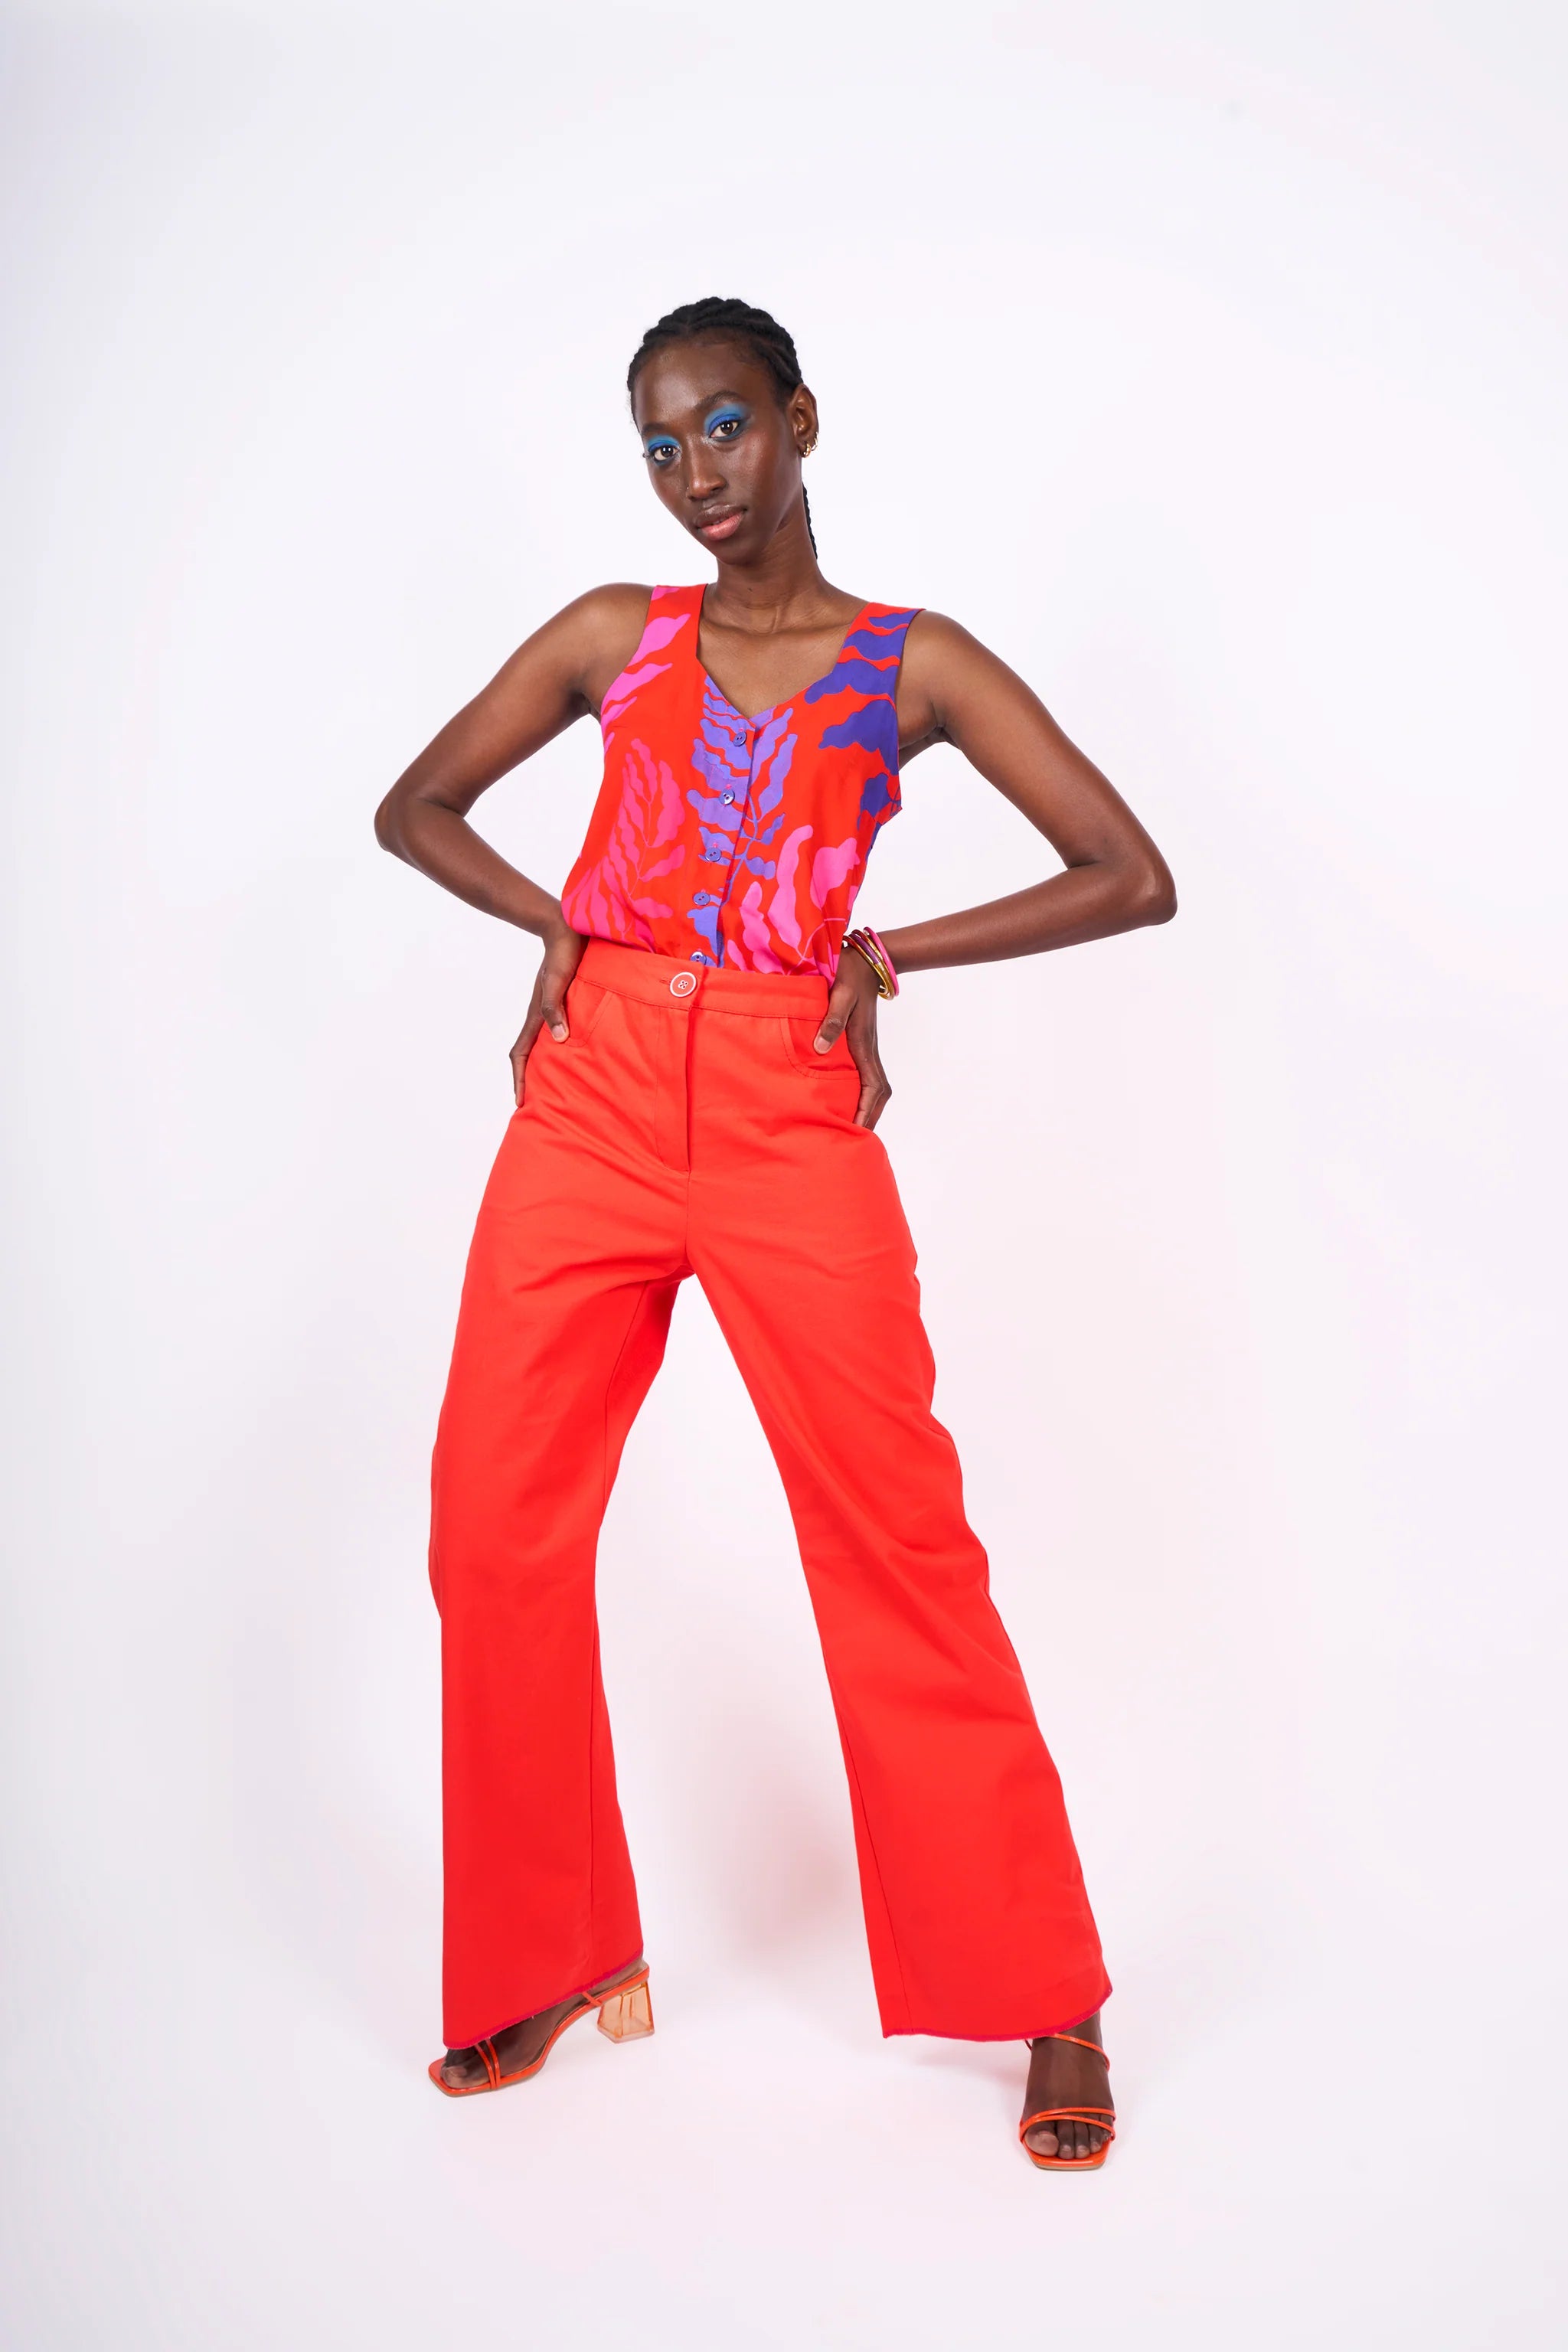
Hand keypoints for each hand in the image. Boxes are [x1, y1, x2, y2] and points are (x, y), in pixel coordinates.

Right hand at [510, 921, 587, 1105]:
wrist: (568, 931)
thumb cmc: (563, 956)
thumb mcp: (558, 982)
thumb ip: (555, 1008)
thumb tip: (559, 1039)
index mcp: (536, 1016)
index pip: (520, 1053)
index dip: (519, 1078)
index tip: (520, 1101)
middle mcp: (541, 1018)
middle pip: (529, 1055)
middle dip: (529, 1079)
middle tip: (536, 1103)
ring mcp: (551, 1011)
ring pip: (543, 1046)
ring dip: (544, 1066)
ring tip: (554, 1086)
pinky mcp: (563, 1004)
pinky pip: (558, 1033)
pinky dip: (560, 1049)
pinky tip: (573, 1056)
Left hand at [815, 946, 890, 1129]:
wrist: (866, 959)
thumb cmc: (850, 974)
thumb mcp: (839, 995)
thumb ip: (832, 1021)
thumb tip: (820, 1049)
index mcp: (864, 1043)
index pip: (873, 1086)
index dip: (866, 1110)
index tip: (857, 1130)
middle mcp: (868, 1049)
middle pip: (878, 1092)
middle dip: (870, 1116)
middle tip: (855, 1139)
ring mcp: (866, 1046)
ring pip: (874, 1084)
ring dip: (867, 1106)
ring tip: (851, 1126)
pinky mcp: (861, 1040)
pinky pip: (865, 1073)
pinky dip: (862, 1091)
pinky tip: (847, 1097)